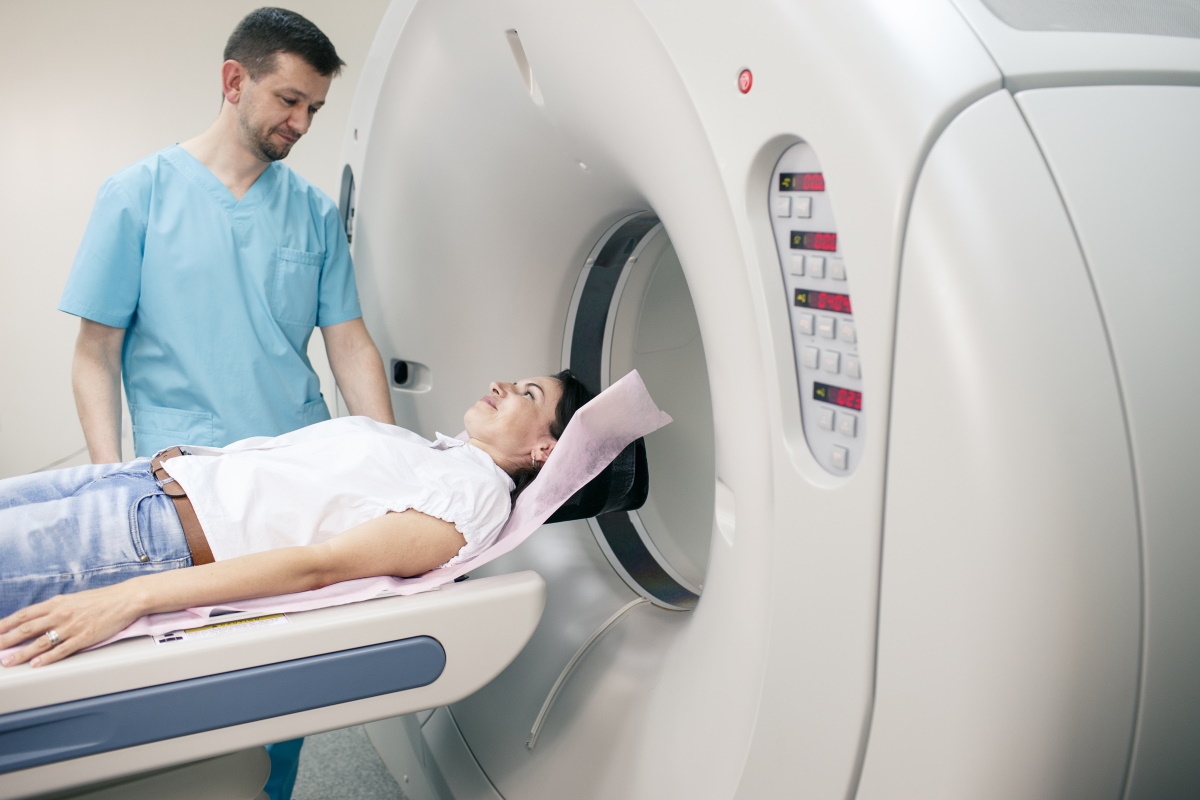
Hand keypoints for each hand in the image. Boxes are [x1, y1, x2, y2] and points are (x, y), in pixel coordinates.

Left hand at [0, 584, 142, 666]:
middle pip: (27, 628)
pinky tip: (37, 664)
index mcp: (57, 603)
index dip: (5, 624)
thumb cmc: (101, 600)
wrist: (126, 599)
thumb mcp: (73, 599)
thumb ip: (54, 610)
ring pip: (41, 641)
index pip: (24, 615)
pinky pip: (62, 649)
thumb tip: (36, 620)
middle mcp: (61, 614)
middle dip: (5, 640)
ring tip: (8, 661)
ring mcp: (72, 626)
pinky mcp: (85, 637)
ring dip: (22, 653)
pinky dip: (48, 658)